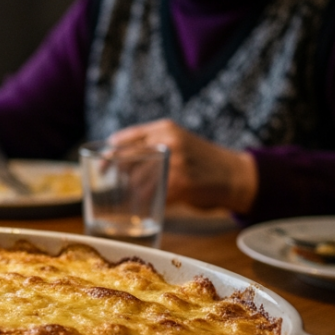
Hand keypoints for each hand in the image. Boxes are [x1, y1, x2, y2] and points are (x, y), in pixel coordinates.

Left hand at [108, 119, 258, 213]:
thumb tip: (116, 161)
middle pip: (128, 160)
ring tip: (129, 197)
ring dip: (131, 192)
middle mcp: (169, 142)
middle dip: (116, 175)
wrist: (234, 175)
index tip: (100, 165)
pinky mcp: (181, 184)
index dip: (109, 153)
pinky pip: (154, 196)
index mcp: (165, 129)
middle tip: (110, 184)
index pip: (126, 139)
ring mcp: (175, 163)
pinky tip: (146, 205)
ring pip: (138, 181)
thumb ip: (153, 145)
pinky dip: (147, 202)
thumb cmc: (201, 161)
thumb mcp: (178, 141)